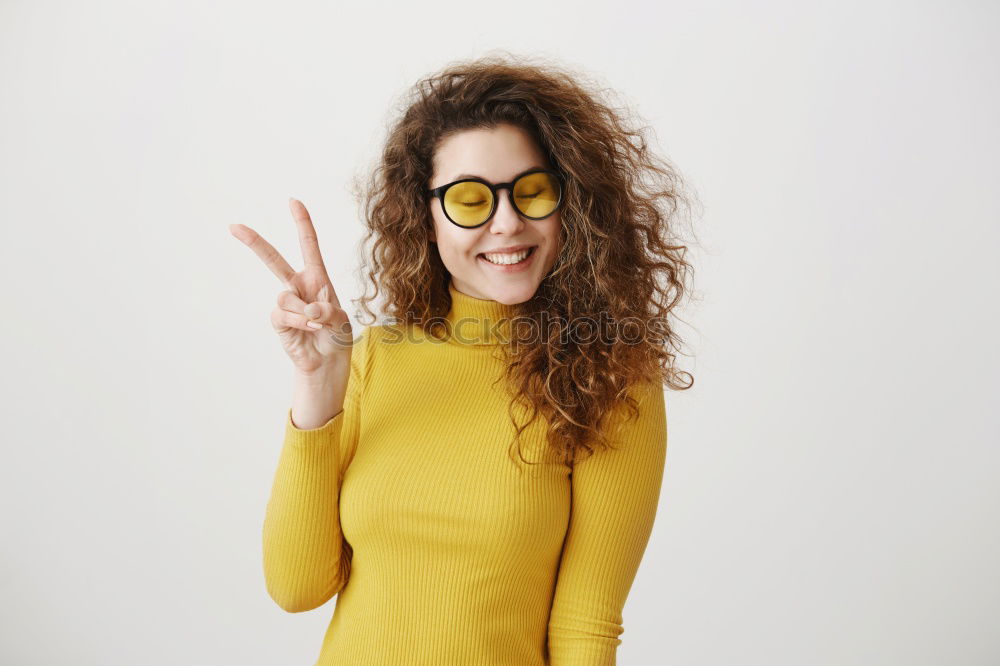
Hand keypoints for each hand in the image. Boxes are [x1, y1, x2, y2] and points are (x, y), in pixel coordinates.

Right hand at [229, 198, 353, 375]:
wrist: (326, 362)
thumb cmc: (336, 336)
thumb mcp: (341, 320)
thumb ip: (328, 311)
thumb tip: (309, 309)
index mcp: (317, 277)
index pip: (308, 245)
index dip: (301, 223)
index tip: (293, 201)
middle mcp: (298, 285)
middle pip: (273, 259)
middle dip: (254, 242)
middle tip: (233, 226)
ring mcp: (287, 302)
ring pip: (285, 296)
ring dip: (304, 311)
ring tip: (317, 324)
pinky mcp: (279, 319)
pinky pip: (283, 313)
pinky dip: (299, 321)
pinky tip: (309, 329)